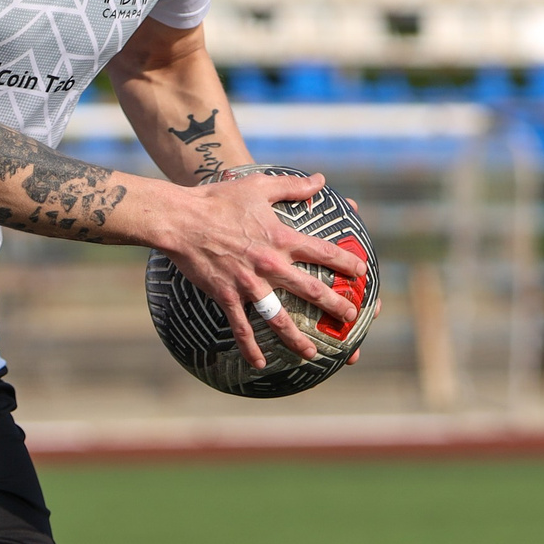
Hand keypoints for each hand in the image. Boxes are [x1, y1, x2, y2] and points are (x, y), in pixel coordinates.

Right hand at [145, 169, 368, 369]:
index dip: (345, 262)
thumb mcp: (259, 185)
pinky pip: (241, 327)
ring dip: (297, 338)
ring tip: (313, 353)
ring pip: (279, 318)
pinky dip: (250, 347)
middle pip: (310, 290)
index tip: (361, 272)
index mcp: (281, 238)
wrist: (182, 220)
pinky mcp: (226, 296)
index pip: (323, 252)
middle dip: (334, 305)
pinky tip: (259, 364)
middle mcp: (270, 264)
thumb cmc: (219, 199)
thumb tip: (320, 179)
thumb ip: (293, 186)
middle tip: (350, 317)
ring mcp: (248, 283)